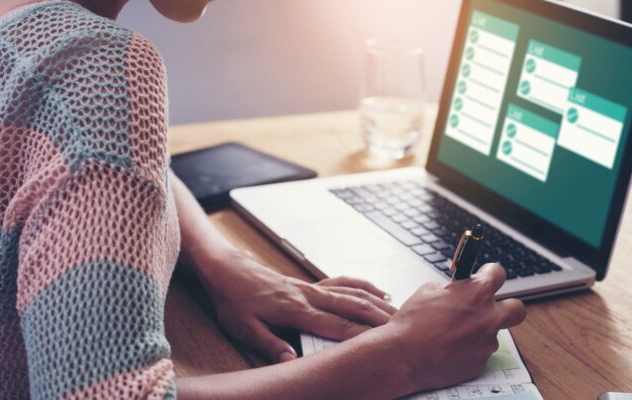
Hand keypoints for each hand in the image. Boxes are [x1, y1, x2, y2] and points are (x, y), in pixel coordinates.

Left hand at [199, 249, 395, 362]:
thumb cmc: (234, 301)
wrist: (228, 270)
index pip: (334, 325)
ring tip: (400, 312)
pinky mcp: (311, 284)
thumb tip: (291, 360)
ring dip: (377, 302)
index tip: (381, 341)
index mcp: (294, 310)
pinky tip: (378, 290)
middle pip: (352, 306)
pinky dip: (363, 285)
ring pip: (352, 293)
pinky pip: (343, 282)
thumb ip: (269, 343)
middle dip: (379, 317)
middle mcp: (308, 296)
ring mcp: (312, 287)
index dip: (359, 334)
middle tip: (403, 327)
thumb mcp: (243, 328)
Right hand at [381, 263, 525, 392]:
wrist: (403, 355)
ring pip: (492, 334)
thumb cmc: (412, 322)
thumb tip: (455, 292)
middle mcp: (489, 317)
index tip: (484, 276)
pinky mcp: (480, 364)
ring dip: (478, 332)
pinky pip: (478, 353)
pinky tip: (448, 349)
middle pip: (517, 309)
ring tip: (452, 334)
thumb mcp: (428, 291)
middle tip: (491, 308)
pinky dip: (467, 350)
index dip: (489, 273)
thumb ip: (451, 290)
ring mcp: (486, 343)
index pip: (498, 273)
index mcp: (477, 293)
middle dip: (507, 306)